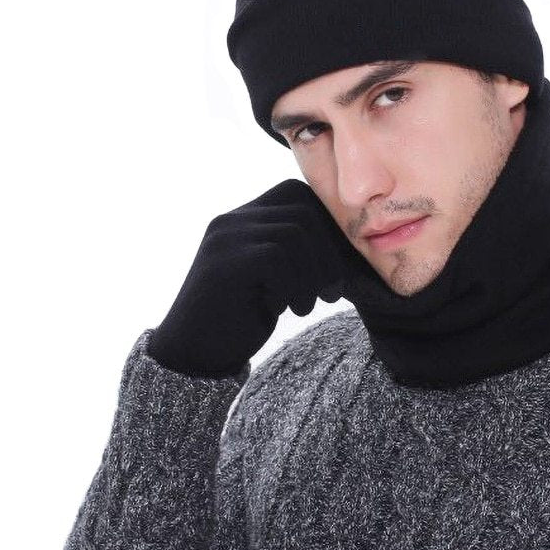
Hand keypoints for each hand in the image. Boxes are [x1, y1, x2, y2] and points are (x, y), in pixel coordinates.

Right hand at [147, 178, 358, 377]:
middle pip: (303, 211)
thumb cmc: (244, 316)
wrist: (196, 353)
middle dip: (328, 254)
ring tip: (305, 305)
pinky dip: (293, 287)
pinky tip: (285, 310)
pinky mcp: (224, 262)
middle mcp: (233, 219)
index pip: (300, 196)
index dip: (328, 229)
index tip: (335, 270)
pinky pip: (277, 258)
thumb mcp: (279, 277)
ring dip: (312, 275)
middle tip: (330, 292)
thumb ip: (301, 253)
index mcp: (246, 217)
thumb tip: (353, 242)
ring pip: (294, 234)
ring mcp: (226, 237)